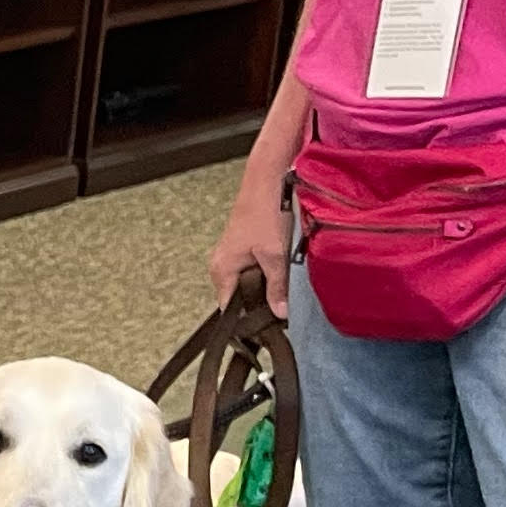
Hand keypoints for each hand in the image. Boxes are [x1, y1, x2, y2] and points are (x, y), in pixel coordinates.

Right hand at [211, 175, 291, 309]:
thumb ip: (277, 287)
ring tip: (284, 279)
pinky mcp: (243, 248)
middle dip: (261, 300)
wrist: (267, 181)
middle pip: (241, 297)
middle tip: (284, 301)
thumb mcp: (275, 255)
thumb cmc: (265, 212)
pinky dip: (268, 271)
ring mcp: (232, 256)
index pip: (230, 309)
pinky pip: (253, 269)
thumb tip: (280, 313)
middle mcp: (221, 265)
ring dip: (267, 284)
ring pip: (249, 282)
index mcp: (222, 271)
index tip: (269, 325)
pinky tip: (282, 264)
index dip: (250, 318)